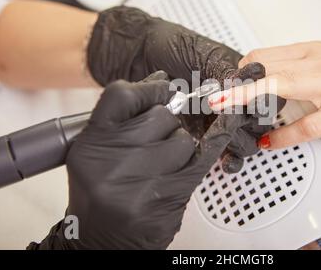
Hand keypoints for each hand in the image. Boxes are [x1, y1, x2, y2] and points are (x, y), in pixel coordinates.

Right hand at [29, 75, 253, 249]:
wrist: (103, 240)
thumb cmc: (102, 193)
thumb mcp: (97, 151)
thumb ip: (124, 117)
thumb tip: (161, 81)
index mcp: (91, 144)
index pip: (121, 95)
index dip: (148, 88)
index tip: (162, 88)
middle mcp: (113, 163)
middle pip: (160, 116)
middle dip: (166, 123)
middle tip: (157, 140)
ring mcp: (142, 184)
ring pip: (183, 140)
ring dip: (181, 146)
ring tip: (165, 162)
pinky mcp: (168, 201)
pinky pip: (202, 160)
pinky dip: (217, 139)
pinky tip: (229, 123)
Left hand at [86, 6, 283, 171]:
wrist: (134, 54)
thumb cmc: (167, 45)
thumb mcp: (200, 53)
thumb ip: (225, 71)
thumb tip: (246, 85)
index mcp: (235, 76)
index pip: (263, 94)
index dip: (262, 102)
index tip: (253, 105)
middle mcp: (228, 98)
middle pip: (257, 122)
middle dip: (252, 125)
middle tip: (236, 121)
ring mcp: (214, 117)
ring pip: (243, 140)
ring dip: (241, 143)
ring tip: (229, 140)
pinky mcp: (199, 133)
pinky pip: (221, 151)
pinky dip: (228, 159)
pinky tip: (225, 160)